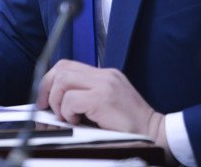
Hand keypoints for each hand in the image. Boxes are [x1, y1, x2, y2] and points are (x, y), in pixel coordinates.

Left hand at [38, 60, 168, 153]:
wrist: (156, 135)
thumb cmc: (132, 127)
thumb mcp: (106, 106)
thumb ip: (85, 99)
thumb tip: (53, 106)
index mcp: (105, 75)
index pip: (69, 66)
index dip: (50, 80)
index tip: (44, 98)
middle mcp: (105, 75)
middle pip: (62, 68)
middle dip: (46, 87)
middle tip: (45, 107)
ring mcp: (105, 84)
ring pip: (63, 80)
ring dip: (57, 101)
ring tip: (66, 116)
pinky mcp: (103, 98)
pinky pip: (71, 99)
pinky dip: (67, 111)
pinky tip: (77, 121)